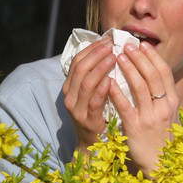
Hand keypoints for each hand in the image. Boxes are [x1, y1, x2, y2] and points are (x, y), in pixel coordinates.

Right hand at [62, 37, 115, 155]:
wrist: (91, 143)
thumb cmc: (95, 112)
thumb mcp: (90, 92)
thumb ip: (94, 74)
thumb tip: (107, 50)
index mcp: (69, 86)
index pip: (76, 60)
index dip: (91, 48)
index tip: (106, 40)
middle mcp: (69, 95)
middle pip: (80, 68)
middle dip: (96, 54)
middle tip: (111, 45)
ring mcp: (76, 108)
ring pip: (86, 83)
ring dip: (100, 68)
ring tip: (114, 57)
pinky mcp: (87, 120)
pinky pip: (93, 102)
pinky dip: (102, 90)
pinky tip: (111, 81)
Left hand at [108, 41, 179, 176]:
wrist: (160, 162)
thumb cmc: (161, 135)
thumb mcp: (168, 113)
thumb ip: (162, 94)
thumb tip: (150, 71)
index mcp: (172, 101)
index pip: (164, 73)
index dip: (153, 57)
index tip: (142, 44)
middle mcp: (163, 107)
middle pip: (153, 76)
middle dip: (140, 58)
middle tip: (127, 45)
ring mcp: (150, 117)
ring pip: (140, 87)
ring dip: (129, 69)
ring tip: (118, 56)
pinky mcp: (136, 127)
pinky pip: (125, 106)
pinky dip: (117, 92)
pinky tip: (109, 82)